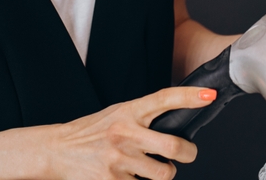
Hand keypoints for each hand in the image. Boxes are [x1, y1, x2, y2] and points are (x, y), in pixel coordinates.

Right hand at [31, 86, 215, 179]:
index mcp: (129, 111)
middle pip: (173, 147)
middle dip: (188, 153)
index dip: (190, 96)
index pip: (164, 98)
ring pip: (162, 174)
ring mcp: (119, 159)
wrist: (56, 150)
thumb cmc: (90, 132)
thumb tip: (176, 123)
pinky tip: (129, 177)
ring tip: (151, 169)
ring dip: (163, 174)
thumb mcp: (117, 114)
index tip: (209, 95)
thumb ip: (143, 117)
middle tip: (187, 154)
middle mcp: (125, 133)